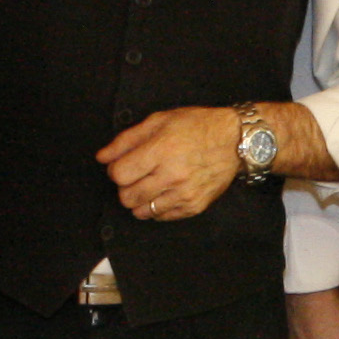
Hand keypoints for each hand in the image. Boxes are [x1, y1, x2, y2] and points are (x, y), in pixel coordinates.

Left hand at [99, 105, 246, 220]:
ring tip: (150, 184)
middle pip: (127, 196)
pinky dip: (157, 207)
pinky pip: (162, 217)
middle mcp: (172, 175)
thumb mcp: (159, 121)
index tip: (124, 164)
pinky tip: (164, 191)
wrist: (235, 141)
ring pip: (142, 211)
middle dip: (125, 187)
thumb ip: (127, 140)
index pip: (120, 174)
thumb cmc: (197, 126)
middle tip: (136, 175)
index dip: (116, 170)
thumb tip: (103, 157)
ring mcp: (184, 194)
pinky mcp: (194, 206)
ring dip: (140, 199)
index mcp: (161, 150)